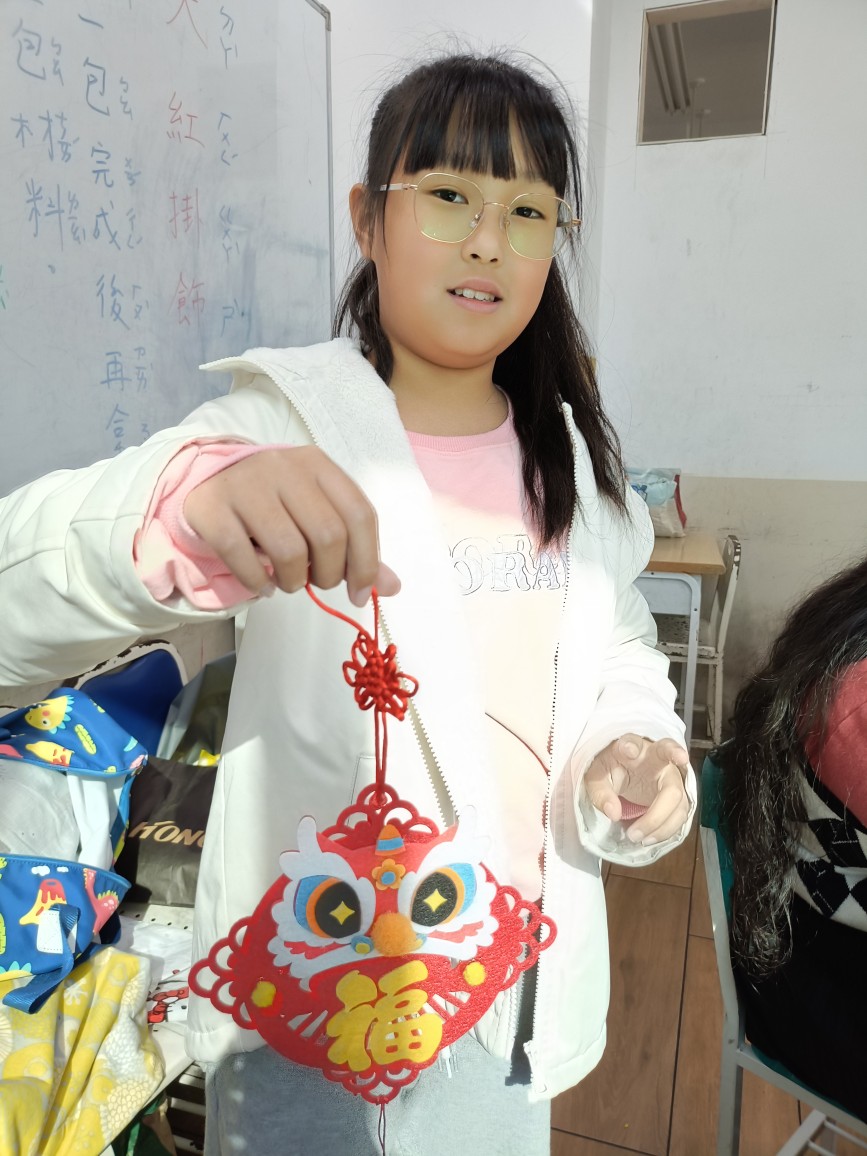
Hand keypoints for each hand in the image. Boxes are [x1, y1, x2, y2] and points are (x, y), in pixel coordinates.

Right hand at [184, 446, 399, 606]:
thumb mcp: (318, 513)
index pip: (360, 514)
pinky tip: (262, 584)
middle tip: (317, 582)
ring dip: (294, 581)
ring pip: (288, 549)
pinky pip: (242, 556)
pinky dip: (258, 582)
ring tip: (288, 581)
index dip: (366, 562)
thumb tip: (391, 588)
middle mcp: (285, 468)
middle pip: (328, 535)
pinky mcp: (212, 506)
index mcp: (319, 465)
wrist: (209, 480)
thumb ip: (355, 547)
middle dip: (329, 574)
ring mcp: (246, 484)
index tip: (359, 593)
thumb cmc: (276, 503)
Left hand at [583, 734, 689, 844]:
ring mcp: (672, 778)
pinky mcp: (677, 796)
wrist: (627, 771)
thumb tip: (613, 813)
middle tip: (642, 823)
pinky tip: (648, 838)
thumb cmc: (612, 769)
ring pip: (678, 802)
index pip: (634, 742)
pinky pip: (680, 815)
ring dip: (660, 823)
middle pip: (670, 780)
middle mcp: (658, 760)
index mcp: (633, 748)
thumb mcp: (596, 777)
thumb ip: (600, 792)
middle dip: (660, 808)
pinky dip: (665, 830)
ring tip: (636, 837)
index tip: (629, 750)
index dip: (632, 746)